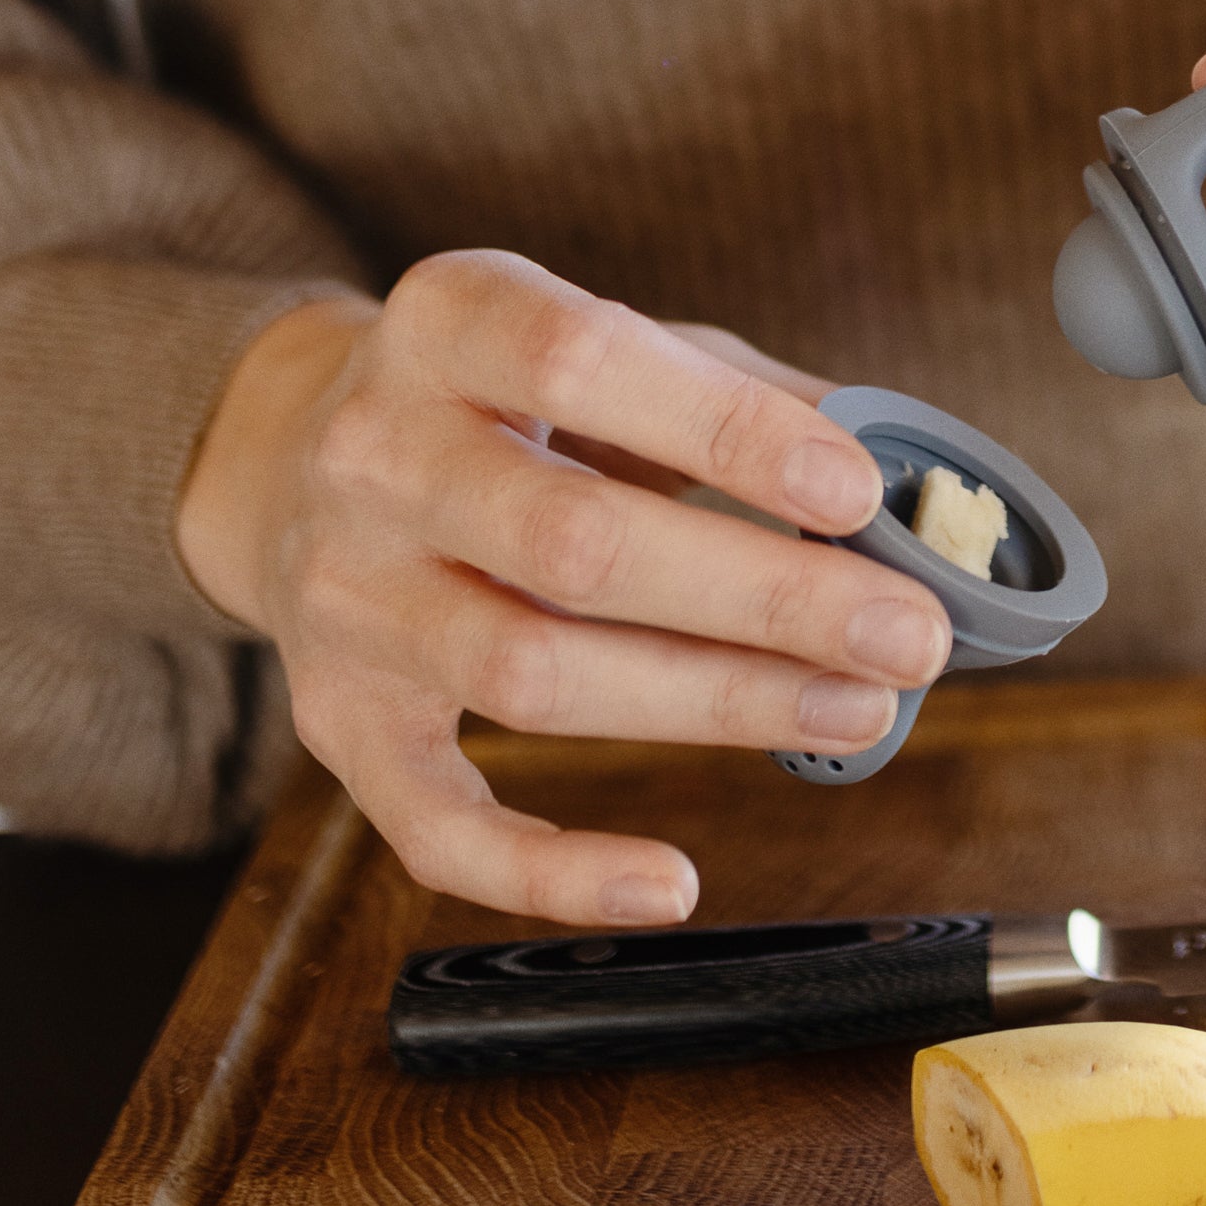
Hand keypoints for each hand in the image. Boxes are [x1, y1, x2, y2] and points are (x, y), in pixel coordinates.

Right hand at [177, 251, 944, 924]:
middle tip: (912, 635)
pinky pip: (435, 824)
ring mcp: (346, 596)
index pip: (584, 360)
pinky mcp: (337, 721)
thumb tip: (914, 482)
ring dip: (715, 705)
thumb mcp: (617, 346)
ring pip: (532, 677)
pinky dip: (553, 872)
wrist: (291, 454)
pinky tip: (671, 883)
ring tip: (858, 710)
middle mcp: (375, 456)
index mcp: (451, 322)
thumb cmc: (515, 401)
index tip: (859, 489)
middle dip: (765, 597)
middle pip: (573, 545)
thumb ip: (752, 399)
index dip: (727, 430)